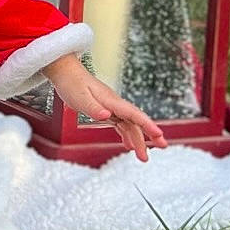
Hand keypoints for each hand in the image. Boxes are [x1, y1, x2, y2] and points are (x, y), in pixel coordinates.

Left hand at [44, 52, 167, 162]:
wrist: (65, 72)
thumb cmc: (71, 84)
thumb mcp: (79, 98)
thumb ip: (93, 108)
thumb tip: (107, 116)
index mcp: (112, 101)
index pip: (134, 114)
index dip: (147, 125)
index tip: (159, 135)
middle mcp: (115, 104)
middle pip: (136, 121)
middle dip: (150, 134)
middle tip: (163, 146)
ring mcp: (112, 107)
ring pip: (129, 125)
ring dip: (138, 140)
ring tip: (143, 156)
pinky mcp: (106, 110)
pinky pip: (120, 124)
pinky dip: (126, 135)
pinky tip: (128, 145)